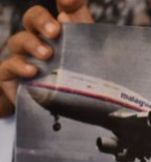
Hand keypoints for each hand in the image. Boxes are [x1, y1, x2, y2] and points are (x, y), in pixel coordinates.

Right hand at [1, 0, 92, 116]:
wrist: (58, 115)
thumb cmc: (78, 85)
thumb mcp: (93, 67)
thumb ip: (96, 50)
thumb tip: (90, 36)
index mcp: (63, 33)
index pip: (65, 9)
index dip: (69, 1)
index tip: (69, 2)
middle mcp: (40, 38)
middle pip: (34, 18)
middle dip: (42, 21)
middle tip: (56, 31)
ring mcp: (23, 56)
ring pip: (19, 40)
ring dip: (32, 44)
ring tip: (47, 54)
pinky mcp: (11, 76)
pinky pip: (9, 66)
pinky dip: (20, 66)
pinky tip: (33, 71)